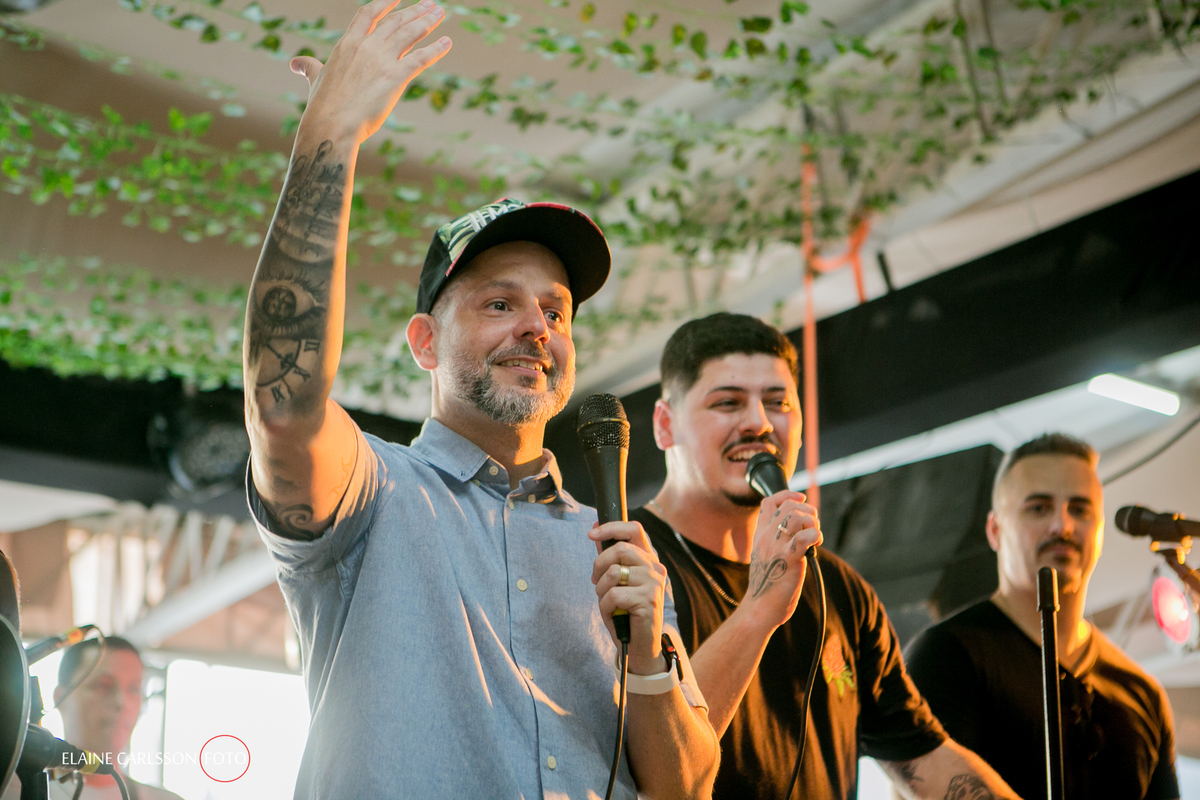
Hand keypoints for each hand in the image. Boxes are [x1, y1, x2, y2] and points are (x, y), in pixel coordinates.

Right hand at [290, 0, 450, 143]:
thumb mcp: (316, 79)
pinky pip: (421, 57)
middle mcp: (366, 46)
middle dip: (415, 10)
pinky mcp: (396, 76)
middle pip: (395, 21)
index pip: (368, 14)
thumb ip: (310, 67)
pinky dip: (436, 48)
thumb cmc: (323, 107)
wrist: (332, 126)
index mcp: (347, 44)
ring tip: (440, 13)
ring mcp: (381, 60)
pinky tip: (447, 42)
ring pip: (410, 33)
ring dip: (428, 21)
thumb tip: (295, 63)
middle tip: (430, 4)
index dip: (384, 4)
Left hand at [590, 522, 668, 674]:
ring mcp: (654, 583)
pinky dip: (605, 606)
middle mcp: (655, 568)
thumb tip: (595, 531)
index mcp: (648, 559)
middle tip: (595, 581)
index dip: (612, 527)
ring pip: (614, 572)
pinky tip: (612, 613)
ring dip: (601, 589)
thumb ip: (608, 557)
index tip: (591, 533)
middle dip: (599, 564)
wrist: (638, 646)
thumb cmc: (625, 612)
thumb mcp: (614, 582)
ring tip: (606, 601)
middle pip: (619, 549)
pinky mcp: (649, 600)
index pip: (634, 529)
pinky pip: (614, 594)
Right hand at [740, 490, 821, 630]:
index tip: (800, 500)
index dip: (787, 495)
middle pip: (788, 506)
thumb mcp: (764, 556)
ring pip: (797, 516)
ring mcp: (777, 547)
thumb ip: (774, 541)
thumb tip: (794, 529)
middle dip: (807, 511)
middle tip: (812, 527)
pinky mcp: (789, 560)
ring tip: (814, 537)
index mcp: (760, 535)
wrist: (760, 608)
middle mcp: (767, 537)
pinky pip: (806, 536)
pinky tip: (816, 545)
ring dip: (813, 523)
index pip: (768, 502)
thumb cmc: (767, 585)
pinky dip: (816, 536)